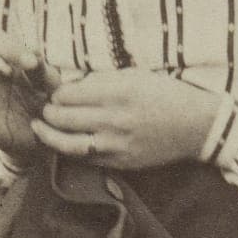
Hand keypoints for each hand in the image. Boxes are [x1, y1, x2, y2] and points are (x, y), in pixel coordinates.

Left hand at [32, 70, 220, 169]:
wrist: (197, 126)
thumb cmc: (168, 94)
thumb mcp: (137, 76)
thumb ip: (103, 80)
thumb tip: (73, 85)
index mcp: (119, 92)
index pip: (69, 94)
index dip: (56, 93)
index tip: (56, 92)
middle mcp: (115, 119)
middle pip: (63, 117)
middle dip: (48, 112)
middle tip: (46, 108)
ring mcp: (117, 144)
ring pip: (68, 143)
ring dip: (49, 135)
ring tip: (41, 127)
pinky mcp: (121, 161)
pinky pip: (86, 158)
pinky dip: (69, 149)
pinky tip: (63, 142)